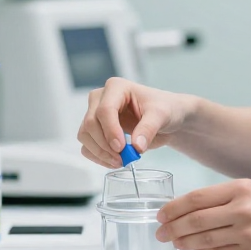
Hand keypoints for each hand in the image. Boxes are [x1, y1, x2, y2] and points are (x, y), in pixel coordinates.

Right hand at [77, 77, 193, 167]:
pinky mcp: (95, 130)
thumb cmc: (164, 108)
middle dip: (105, 144)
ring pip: (85, 135)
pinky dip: (98, 157)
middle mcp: (101, 98)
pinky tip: (114, 161)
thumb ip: (148, 128)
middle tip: (123, 158)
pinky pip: (87, 146)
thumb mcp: (161, 115)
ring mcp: (95, 113)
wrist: (165, 119)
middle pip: (91, 123)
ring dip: (100, 152)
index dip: (110, 130)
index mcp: (116, 87)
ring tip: (121, 161)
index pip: (105, 109)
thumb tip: (137, 146)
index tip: (121, 147)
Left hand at [155, 179, 250, 249]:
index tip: (162, 213)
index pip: (197, 198)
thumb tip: (199, 208)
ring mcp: (246, 232)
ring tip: (175, 242)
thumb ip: (230, 197)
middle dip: (173, 227)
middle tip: (161, 232)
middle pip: (195, 219)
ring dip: (185, 242)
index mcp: (242, 188)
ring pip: (204, 239)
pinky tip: (197, 249)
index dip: (175, 207)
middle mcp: (242, 209)